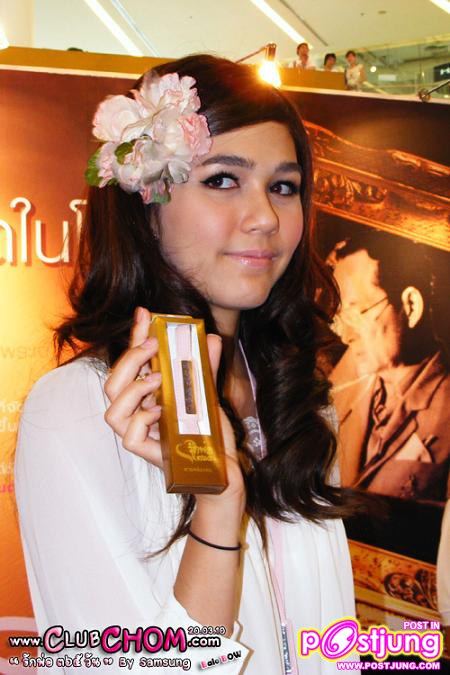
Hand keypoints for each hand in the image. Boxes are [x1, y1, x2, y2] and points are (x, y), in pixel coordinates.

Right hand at [103, 307, 244, 505]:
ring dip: (132, 388)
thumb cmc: (211, 434)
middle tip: (153, 343)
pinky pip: (130, 437)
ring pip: (112, 411)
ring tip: (157, 377)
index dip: (134, 337)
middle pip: (112, 384)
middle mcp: (138, 414)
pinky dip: (142, 420)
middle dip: (129, 358)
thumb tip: (210, 337)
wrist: (224, 469)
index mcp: (147, 396)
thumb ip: (205, 367)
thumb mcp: (208, 394)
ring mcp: (140, 435)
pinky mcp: (148, 454)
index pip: (132, 364)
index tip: (145, 313)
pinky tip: (160, 411)